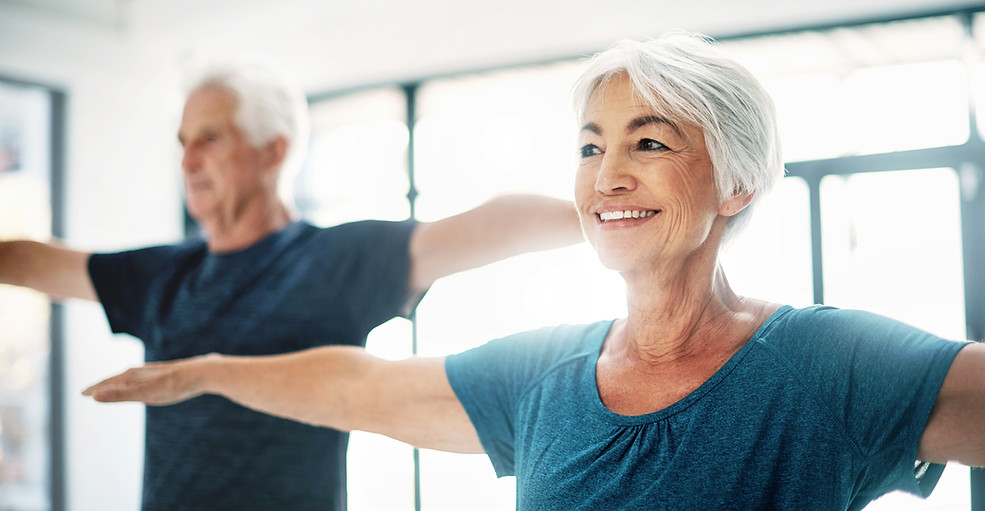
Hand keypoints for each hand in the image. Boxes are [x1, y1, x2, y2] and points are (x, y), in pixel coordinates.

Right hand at [82, 355, 214, 405]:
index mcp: (133, 376)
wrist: (203, 373)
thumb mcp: (145, 394)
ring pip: (130, 378)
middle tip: (90, 391)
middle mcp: (141, 371)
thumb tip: (94, 396)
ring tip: (112, 387)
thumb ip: (120, 395)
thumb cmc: (174, 385)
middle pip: (116, 379)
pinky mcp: (165, 374)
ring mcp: (153, 372)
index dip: (95, 389)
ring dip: (118, 383)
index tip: (81, 393)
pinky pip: (144, 378)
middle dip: (103, 386)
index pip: (108, 383)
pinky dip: (135, 382)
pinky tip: (143, 383)